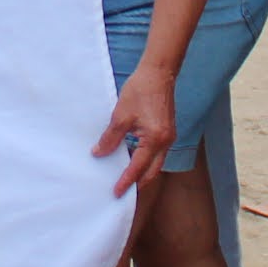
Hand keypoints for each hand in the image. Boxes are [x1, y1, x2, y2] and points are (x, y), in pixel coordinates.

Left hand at [96, 64, 177, 195]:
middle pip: (152, 171)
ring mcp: (169, 137)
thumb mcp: (120, 116)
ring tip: (127, 179)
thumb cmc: (140, 91)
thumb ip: (110, 138)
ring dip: (143, 172)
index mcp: (155, 139)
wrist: (158, 73)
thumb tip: (98, 154)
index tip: (116, 192)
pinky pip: (157, 153)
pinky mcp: (168, 131)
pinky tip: (134, 159)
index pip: (138, 168)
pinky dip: (147, 160)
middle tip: (123, 192)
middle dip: (138, 183)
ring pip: (156, 163)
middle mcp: (166, 142)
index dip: (126, 181)